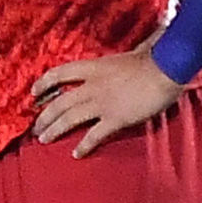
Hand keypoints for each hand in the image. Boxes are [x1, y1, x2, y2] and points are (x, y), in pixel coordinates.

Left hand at [31, 49, 185, 159]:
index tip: (34, 93)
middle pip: (60, 101)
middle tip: (36, 127)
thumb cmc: (154, 58)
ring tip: (43, 140)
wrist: (167, 68)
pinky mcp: (115, 118)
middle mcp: (92, 85)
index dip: (44, 83)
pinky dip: (84, 146)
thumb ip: (124, 57)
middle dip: (45, 116)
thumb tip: (136, 48)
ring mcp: (102, 103)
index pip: (60, 73)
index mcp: (94, 67)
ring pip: (69, 118)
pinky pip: (94, 135)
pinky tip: (76, 154)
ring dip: (54, 130)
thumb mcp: (130, 53)